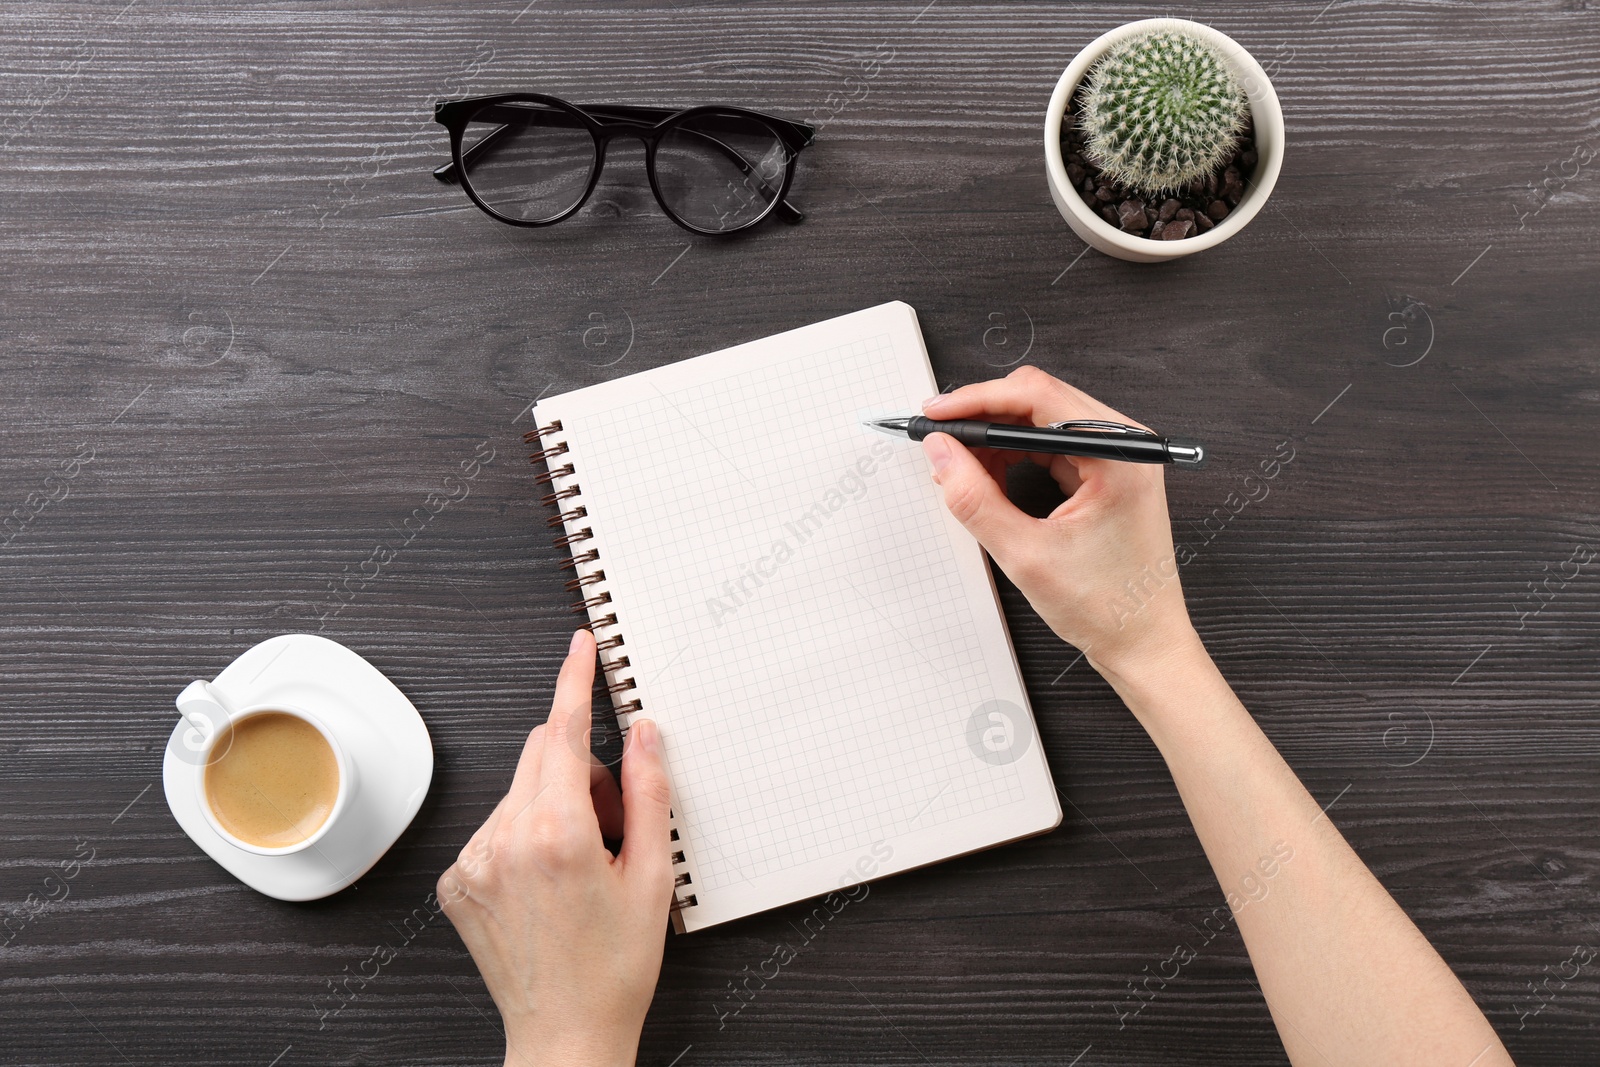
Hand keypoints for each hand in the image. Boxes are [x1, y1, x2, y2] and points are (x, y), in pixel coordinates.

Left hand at [437, 628, 674, 1066]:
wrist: (565, 1036)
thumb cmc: (615, 968)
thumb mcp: (652, 877)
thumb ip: (649, 793)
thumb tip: (643, 733)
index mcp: (556, 834)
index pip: (564, 732)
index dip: (575, 681)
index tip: (579, 647)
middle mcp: (503, 840)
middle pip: (541, 754)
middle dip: (581, 768)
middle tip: (613, 825)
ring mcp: (471, 861)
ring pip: (519, 790)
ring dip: (552, 803)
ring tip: (580, 867)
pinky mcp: (454, 881)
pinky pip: (494, 826)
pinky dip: (523, 834)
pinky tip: (546, 881)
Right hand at [920, 366, 1199, 680]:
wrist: (1144, 643)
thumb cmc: (1107, 607)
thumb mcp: (1025, 554)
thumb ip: (975, 499)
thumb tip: (941, 454)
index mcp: (1119, 455)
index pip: (1038, 397)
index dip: (978, 400)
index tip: (937, 415)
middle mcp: (1126, 445)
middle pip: (1040, 399)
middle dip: (984, 417)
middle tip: (941, 440)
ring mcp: (1121, 456)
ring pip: (1044, 418)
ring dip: (998, 436)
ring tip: (963, 467)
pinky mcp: (1111, 471)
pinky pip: (1054, 443)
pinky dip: (1017, 453)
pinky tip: (991, 474)